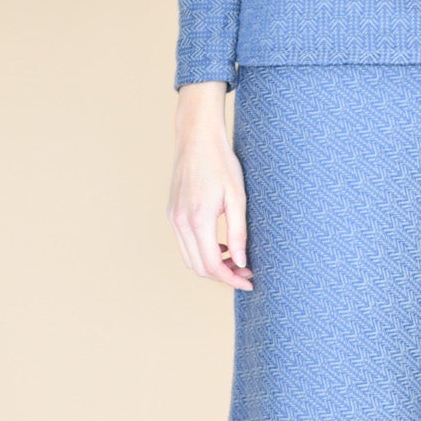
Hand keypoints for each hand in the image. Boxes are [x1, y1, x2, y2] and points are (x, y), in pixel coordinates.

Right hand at [169, 86, 253, 289]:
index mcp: (198, 219)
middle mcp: (180, 222)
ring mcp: (173, 218)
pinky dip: (201, 252)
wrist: (197, 138)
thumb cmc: (221, 163)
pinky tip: (220, 246)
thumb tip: (240, 261)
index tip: (249, 281)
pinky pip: (184, 244)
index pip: (212, 264)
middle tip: (246, 272)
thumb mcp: (237, 197)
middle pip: (199, 267)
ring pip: (190, 258)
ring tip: (235, 261)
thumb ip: (238, 232)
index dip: (231, 279)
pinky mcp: (171, 213)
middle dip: (223, 275)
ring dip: (211, 265)